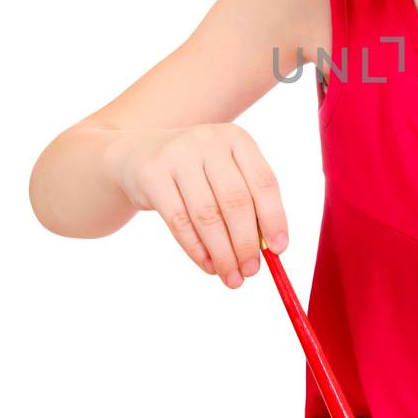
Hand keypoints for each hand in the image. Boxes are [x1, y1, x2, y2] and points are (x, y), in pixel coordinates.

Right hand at [110, 122, 287, 286]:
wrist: (138, 155)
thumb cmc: (197, 174)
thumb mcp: (225, 175)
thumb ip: (249, 206)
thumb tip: (271, 250)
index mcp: (237, 139)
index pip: (264, 182)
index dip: (274, 219)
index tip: (280, 251)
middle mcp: (208, 141)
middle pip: (236, 201)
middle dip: (246, 243)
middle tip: (252, 272)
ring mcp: (177, 155)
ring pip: (207, 215)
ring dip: (223, 253)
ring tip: (232, 277)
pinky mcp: (151, 175)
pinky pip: (178, 221)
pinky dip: (196, 250)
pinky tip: (208, 266)